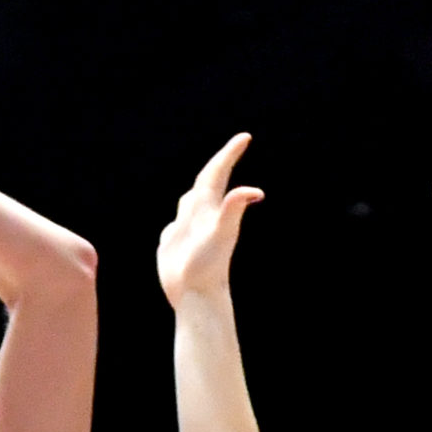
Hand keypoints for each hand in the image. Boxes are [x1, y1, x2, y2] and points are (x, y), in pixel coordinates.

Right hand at [156, 134, 263, 308]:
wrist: (196, 295)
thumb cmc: (208, 265)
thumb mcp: (221, 232)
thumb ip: (233, 209)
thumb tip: (256, 191)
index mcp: (211, 210)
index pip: (218, 175)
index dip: (229, 155)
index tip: (245, 137)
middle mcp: (201, 218)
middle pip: (207, 184)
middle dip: (219, 165)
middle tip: (234, 147)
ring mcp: (189, 232)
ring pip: (191, 203)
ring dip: (198, 190)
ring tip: (208, 179)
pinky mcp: (175, 246)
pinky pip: (175, 226)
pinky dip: (178, 219)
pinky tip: (180, 223)